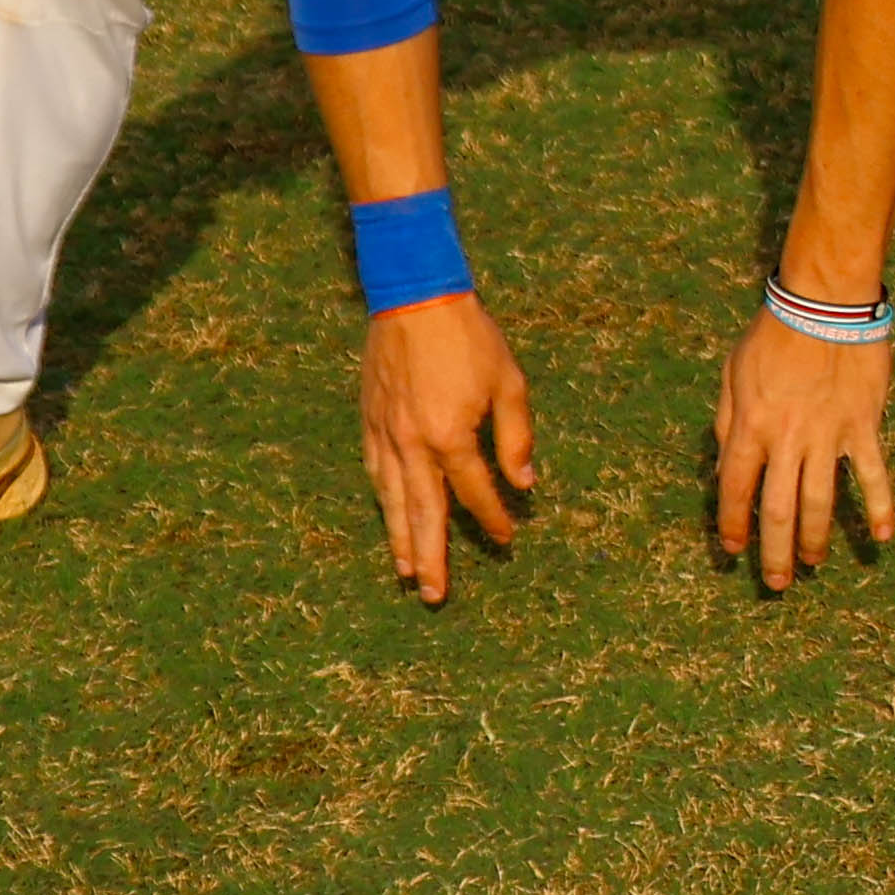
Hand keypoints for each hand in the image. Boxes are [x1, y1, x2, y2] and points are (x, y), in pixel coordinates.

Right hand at [357, 295, 538, 604]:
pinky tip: (388, 519)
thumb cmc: (470, 338)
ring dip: (400, 540)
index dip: (493, 518)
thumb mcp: (509, 382)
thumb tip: (525, 483)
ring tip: (407, 574)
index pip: (474, 492)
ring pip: (392, 501)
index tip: (507, 540)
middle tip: (434, 596)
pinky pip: (375, 474)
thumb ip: (516, 437)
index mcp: (449, 436)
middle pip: (423, 513)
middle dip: (430, 557)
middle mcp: (412, 445)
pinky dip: (382, 502)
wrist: (415, 298)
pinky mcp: (370, 423)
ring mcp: (385, 436)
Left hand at [709, 312, 894, 591]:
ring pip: (820, 502)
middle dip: (775, 552)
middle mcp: (786, 440)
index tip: (732, 549)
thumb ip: (726, 422)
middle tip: (777, 583)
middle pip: (778, 510)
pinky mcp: (862, 425)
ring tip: (812, 565)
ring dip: (815, 540)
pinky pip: (872, 472)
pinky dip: (879, 506)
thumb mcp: (732, 374)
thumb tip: (724, 466)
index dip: (732, 525)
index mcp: (749, 427)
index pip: (735, 491)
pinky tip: (882, 536)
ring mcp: (827, 436)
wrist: (825, 302)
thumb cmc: (773, 334)